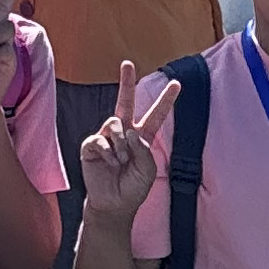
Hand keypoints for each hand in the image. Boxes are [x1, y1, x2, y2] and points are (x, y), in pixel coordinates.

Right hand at [77, 61, 159, 226]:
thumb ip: (143, 148)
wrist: (113, 204)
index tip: (177, 83)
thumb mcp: (148, 170)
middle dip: (126, 82)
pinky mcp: (92, 145)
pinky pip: (101, 139)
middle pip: (125, 102)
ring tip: (121, 161)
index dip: (166, 99)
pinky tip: (109, 163)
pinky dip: (108, 152)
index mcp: (142, 137)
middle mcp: (124, 133)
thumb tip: (128, 131)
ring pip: (116, 124)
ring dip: (121, 144)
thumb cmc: (133, 188)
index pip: (156, 114)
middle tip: (127, 63)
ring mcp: (107, 137)